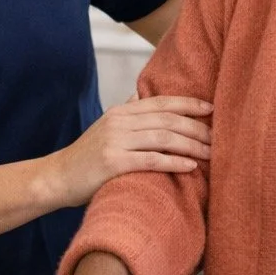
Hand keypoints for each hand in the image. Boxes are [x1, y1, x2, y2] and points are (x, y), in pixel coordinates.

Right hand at [45, 95, 210, 207]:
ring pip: (163, 137)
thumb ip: (126, 113)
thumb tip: (141, 97)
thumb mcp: (105, 128)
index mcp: (121, 112)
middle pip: (167, 119)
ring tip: (211, 153)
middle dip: (197, 127)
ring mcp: (115, 141)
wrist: (56, 177)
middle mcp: (119, 121)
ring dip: (191, 145)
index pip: (161, 102)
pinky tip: (190, 166)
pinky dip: (173, 162)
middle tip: (219, 137)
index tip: (211, 109)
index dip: (188, 103)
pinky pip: (150, 159)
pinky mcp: (112, 162)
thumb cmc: (85, 157)